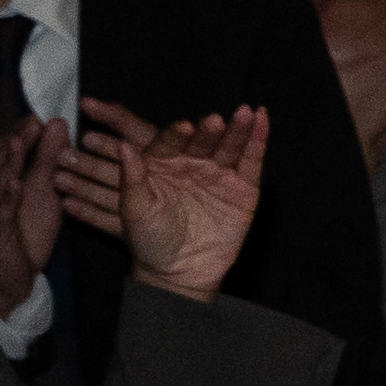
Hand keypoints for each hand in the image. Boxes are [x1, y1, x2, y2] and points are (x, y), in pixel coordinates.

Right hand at [0, 111, 67, 316]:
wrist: (11, 276)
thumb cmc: (25, 230)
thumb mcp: (44, 193)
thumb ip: (48, 162)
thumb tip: (57, 125)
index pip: (8, 151)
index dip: (22, 133)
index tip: (38, 114)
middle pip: (1, 163)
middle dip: (15, 141)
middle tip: (31, 121)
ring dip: (7, 163)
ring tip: (18, 143)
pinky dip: (6, 199)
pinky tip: (14, 186)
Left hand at [59, 103, 265, 301]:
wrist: (178, 271)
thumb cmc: (150, 240)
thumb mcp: (134, 210)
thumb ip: (131, 179)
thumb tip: (124, 147)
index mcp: (161, 165)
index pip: (169, 143)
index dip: (176, 135)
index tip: (182, 127)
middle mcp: (190, 165)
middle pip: (201, 141)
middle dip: (208, 131)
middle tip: (213, 121)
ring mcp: (218, 175)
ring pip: (229, 147)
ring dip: (237, 129)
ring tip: (245, 114)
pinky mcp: (243, 189)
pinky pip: (251, 161)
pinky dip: (258, 141)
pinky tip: (261, 120)